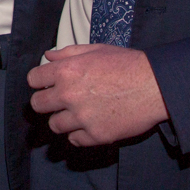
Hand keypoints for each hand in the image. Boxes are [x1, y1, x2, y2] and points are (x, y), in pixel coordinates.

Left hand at [27, 44, 167, 146]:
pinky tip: (89, 124)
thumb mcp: (97, 50)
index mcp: (67, 71)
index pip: (33, 80)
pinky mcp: (96, 135)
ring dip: (63, 119)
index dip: (40, 82)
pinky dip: (79, 134)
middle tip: (59, 101)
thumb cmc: (128, 64)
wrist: (156, 85)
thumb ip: (68, 53)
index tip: (47, 85)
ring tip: (78, 113)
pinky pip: (74, 140)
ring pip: (54, 125)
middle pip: (37, 105)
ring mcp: (82, 117)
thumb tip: (49, 56)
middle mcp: (69, 94)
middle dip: (46, 102)